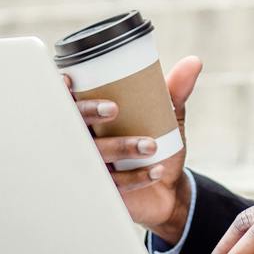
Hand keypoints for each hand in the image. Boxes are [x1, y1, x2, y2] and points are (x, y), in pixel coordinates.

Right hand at [64, 55, 202, 236]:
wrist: (165, 191)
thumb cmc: (154, 146)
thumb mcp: (165, 118)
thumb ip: (175, 91)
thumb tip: (194, 62)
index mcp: (92, 119)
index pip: (67, 101)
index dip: (59, 90)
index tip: (69, 81)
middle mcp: (85, 141)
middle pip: (72, 124)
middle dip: (88, 113)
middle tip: (114, 109)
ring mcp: (91, 167)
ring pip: (94, 154)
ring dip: (120, 147)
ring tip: (151, 145)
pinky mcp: (103, 191)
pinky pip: (113, 184)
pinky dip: (136, 176)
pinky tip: (156, 171)